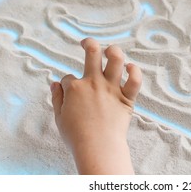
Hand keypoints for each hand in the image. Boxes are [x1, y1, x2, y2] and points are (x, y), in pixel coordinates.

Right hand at [50, 38, 141, 173]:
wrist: (97, 148)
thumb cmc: (76, 136)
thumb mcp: (59, 117)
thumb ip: (57, 98)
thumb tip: (55, 83)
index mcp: (75, 87)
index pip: (68, 78)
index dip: (67, 85)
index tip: (70, 96)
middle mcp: (93, 82)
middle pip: (92, 52)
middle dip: (89, 43)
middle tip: (87, 44)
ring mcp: (111, 88)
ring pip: (116, 58)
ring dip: (114, 51)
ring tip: (110, 52)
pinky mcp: (126, 97)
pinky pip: (135, 79)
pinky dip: (134, 71)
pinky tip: (129, 68)